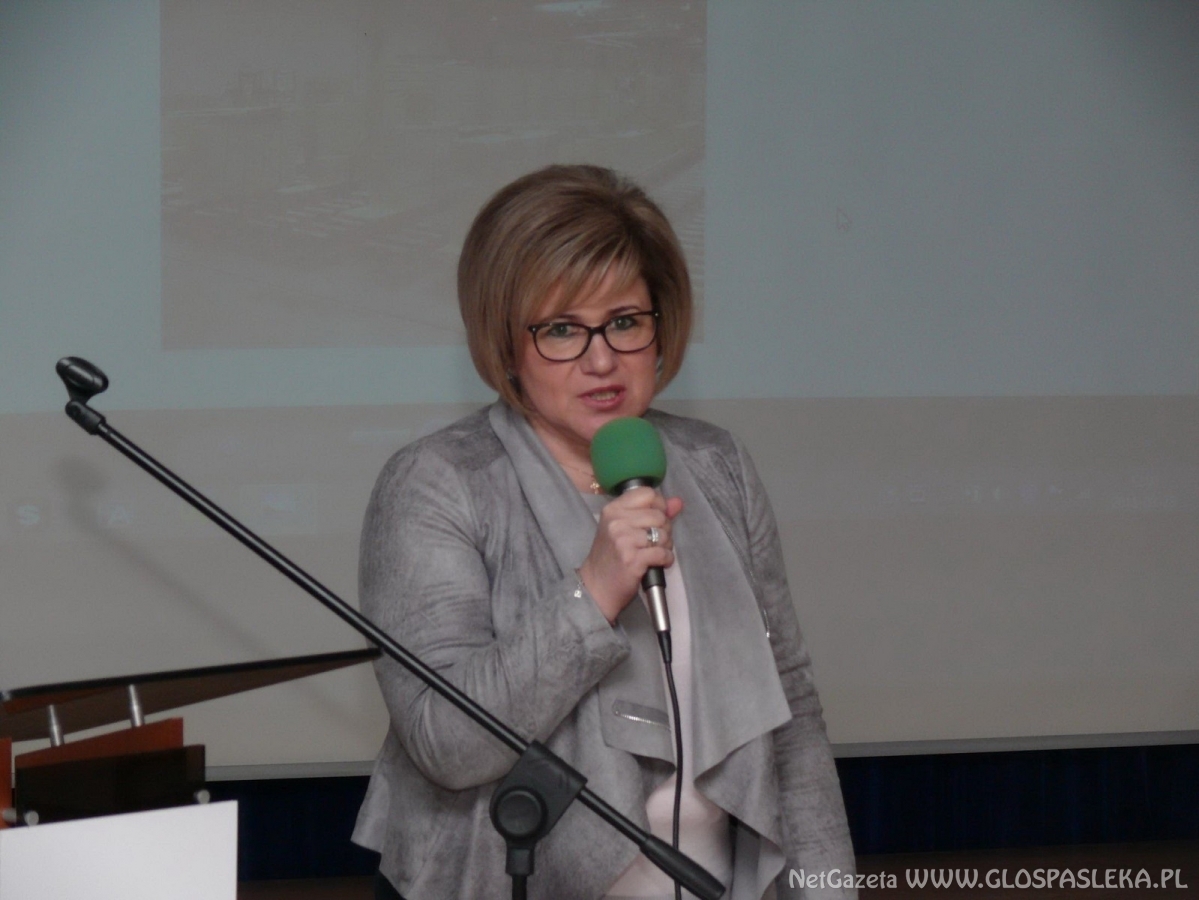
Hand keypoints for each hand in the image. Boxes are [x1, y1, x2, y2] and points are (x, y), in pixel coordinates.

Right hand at [578, 487, 683, 623]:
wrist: (596, 586)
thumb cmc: (611, 556)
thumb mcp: (625, 528)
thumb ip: (652, 512)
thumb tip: (677, 502)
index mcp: (613, 509)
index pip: (647, 493)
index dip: (659, 505)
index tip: (655, 519)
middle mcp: (617, 521)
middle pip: (659, 514)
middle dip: (665, 529)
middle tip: (655, 541)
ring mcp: (623, 540)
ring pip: (663, 534)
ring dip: (666, 545)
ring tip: (655, 552)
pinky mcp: (632, 559)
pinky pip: (662, 553)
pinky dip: (666, 559)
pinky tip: (658, 563)